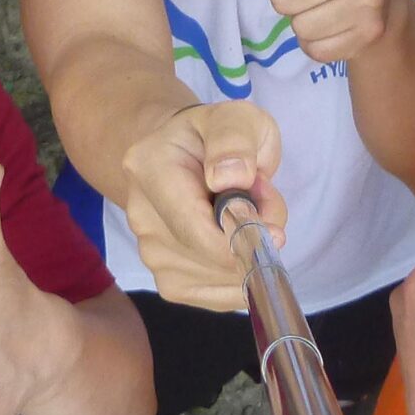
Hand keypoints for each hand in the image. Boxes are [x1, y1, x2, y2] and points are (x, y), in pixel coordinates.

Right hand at [121, 102, 284, 309]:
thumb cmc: (216, 137)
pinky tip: (239, 247)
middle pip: (206, 257)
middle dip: (250, 242)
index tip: (275, 233)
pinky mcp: (167, 279)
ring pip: (214, 281)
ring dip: (247, 259)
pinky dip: (240, 280)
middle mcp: (140, 215)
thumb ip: (235, 138)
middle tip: (264, 202)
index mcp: (149, 167)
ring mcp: (149, 251)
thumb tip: (230, 179)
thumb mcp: (236, 117)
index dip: (237, 240)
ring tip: (248, 216)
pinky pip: (214, 297)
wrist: (186, 157)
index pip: (191, 225)